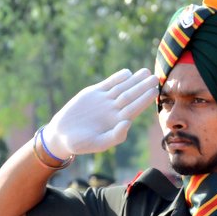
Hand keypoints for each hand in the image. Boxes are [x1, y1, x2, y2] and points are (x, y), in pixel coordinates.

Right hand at [43, 68, 157, 159]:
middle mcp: (114, 110)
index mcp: (118, 122)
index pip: (134, 108)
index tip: (154, 91)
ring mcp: (105, 100)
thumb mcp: (99, 143)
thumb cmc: (81, 143)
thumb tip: (128, 122)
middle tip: (154, 77)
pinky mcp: (94, 93)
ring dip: (134, 80)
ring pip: (122, 88)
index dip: (144, 99)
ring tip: (146, 72)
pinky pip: (109, 84)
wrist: (62, 134)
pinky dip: (117, 78)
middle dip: (142, 86)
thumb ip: (115, 136)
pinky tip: (128, 73)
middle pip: (131, 95)